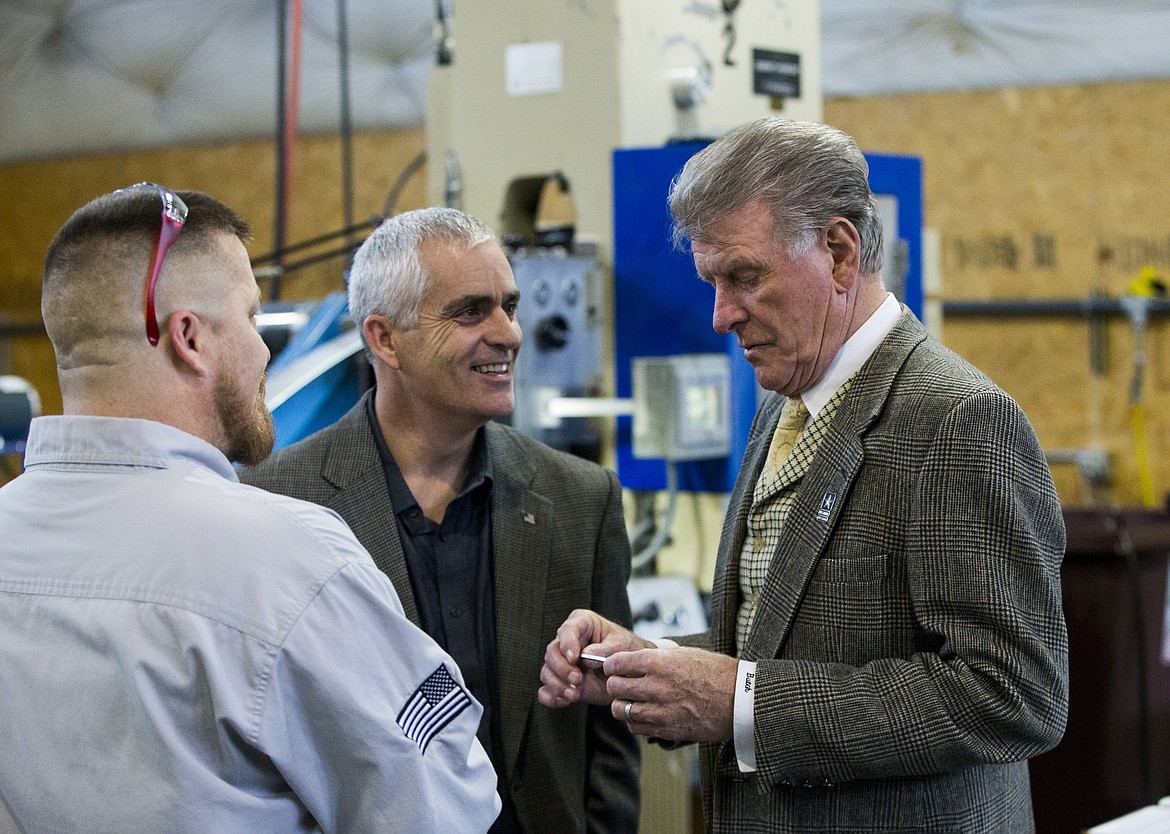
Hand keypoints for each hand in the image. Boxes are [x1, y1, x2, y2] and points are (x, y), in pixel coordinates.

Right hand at [538, 609, 651, 708]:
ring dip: (558, 685)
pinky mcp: (561, 682)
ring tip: (575, 695)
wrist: (630, 673)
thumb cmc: (626, 651)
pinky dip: (551, 697)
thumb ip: (605, 650)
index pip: (567, 630)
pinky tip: (564, 701)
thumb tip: (585, 657)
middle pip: (552, 652)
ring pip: (547, 672)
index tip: (574, 658)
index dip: (568, 644)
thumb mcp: (621, 646)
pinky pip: (546, 690)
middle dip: (562, 668)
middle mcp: (566, 641)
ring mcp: (562, 663)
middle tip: (577, 680)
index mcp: (581, 623)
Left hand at [604, 647, 736, 742]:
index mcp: (659, 662)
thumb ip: (657, 658)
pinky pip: (636, 727)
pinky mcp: (667, 729)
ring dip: (623, 705)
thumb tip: (634, 660)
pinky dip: (636, 722)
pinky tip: (645, 715)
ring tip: (633, 701)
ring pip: (620, 710)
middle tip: (622, 684)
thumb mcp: (685, 654)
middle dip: (615, 685)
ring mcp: (660, 710)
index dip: (612, 665)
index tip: (614, 667)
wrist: (741, 700)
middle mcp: (656, 685)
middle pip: (614, 687)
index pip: (616, 663)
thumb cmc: (717, 673)